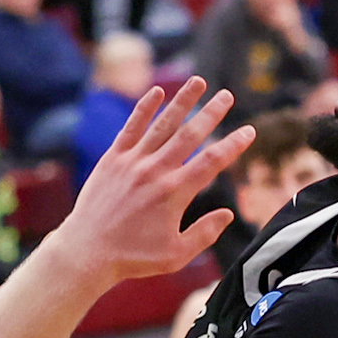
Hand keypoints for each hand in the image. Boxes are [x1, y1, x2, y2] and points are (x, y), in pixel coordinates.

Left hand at [54, 78, 251, 288]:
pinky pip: (131, 127)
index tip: (249, 131)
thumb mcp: (176, 255)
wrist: (88, 250)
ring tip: (199, 80)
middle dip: (211, 112)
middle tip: (227, 95)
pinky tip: (158, 91)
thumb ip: (205, 233)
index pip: (212, 162)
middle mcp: (156, 171)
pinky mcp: (112, 159)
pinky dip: (145, 108)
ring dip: (183, 101)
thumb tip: (227, 214)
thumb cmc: (133, 257)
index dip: (233, 145)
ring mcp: (133, 162)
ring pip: (163, 124)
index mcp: (175, 193)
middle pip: (190, 135)